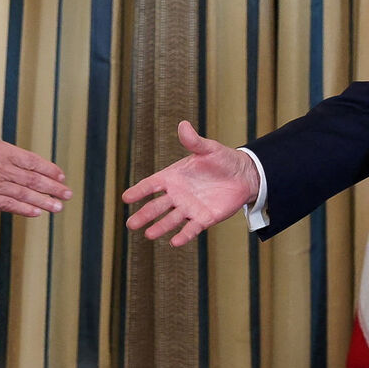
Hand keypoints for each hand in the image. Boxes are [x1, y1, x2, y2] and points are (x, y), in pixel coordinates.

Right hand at [0, 97, 72, 216]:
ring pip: (24, 194)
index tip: (61, 175)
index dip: (48, 169)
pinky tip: (37, 212)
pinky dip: (24, 209)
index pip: (32, 161)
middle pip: (33, 179)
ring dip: (44, 201)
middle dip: (52, 187)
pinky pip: (8, 205)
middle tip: (67, 193)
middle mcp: (2, 168)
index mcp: (2, 150)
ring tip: (57, 206)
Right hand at [122, 120, 260, 246]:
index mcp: (173, 177)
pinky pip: (191, 229)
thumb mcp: (208, 149)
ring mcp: (189, 208)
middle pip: (156, 206)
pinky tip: (174, 242)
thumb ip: (194, 141)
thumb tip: (183, 125)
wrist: (242, 175)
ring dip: (160, 227)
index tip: (126, 198)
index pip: (151, 185)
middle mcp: (177, 195)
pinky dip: (183, 236)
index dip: (139, 191)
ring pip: (171, 220)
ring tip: (148, 234)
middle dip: (144, 215)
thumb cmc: (222, 159)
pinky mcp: (204, 218)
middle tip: (130, 224)